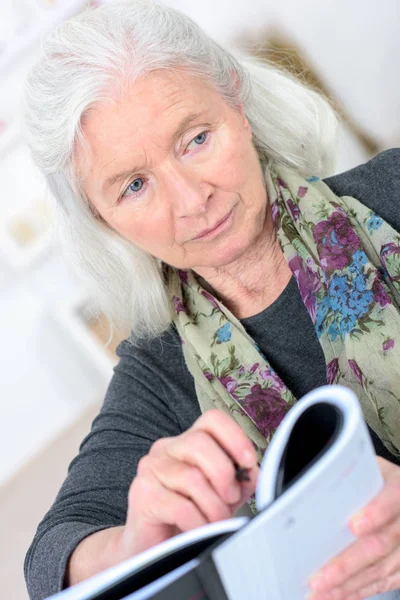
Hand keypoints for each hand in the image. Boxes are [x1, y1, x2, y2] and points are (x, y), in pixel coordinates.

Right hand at [120, 409, 258, 556]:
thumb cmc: (189, 517)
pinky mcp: (143, 494)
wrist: (153, 547)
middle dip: (224, 473)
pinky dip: (199, 522)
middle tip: (232, 498)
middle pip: (200, 443)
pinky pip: (181, 506)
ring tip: (217, 521)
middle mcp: (166, 449)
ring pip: (192, 477)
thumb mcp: (222, 495)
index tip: (249, 461)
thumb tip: (254, 473)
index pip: (212, 420)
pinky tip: (201, 530)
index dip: (235, 437)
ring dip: (214, 506)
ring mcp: (151, 469)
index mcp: (187, 442)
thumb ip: (239, 479)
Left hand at [308, 457, 399, 598]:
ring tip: (319, 593)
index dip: (375, 513)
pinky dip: (358, 592)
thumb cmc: (380, 482)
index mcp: (399, 489)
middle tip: (320, 577)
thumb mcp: (373, 469)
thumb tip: (316, 479)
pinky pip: (383, 583)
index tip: (354, 526)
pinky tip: (337, 597)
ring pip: (380, 570)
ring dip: (348, 585)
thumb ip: (351, 475)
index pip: (391, 499)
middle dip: (348, 563)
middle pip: (380, 544)